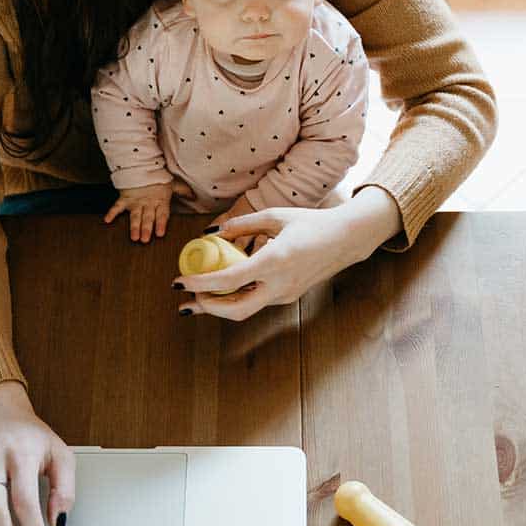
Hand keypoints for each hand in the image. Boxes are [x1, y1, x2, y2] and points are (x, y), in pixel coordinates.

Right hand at [104, 181, 193, 242]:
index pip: (162, 214)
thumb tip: (194, 196)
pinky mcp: (125, 198)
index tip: (160, 233)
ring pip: (135, 215)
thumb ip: (182, 191)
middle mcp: (148, 203)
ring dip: (134, 226)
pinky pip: (117, 206)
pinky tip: (107, 220)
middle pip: (147, 217)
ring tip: (134, 237)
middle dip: (146, 228)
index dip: (161, 223)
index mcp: (160, 200)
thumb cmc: (157, 177)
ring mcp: (135, 201)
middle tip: (145, 239)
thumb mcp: (172, 184)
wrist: (141, 166)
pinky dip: (111, 213)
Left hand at [173, 186, 402, 320]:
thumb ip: (242, 224)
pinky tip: (221, 291)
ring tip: (196, 299)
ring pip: (244, 310)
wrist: (345, 240)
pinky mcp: (288, 297)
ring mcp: (285, 294)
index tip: (180, 281)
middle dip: (206, 307)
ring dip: (218, 307)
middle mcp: (280, 284)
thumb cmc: (310, 223)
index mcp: (275, 260)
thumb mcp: (275, 216)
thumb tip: (211, 232)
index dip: (201, 283)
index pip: (230, 280)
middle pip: (235, 309)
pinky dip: (235, 299)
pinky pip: (255, 302)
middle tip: (185, 297)